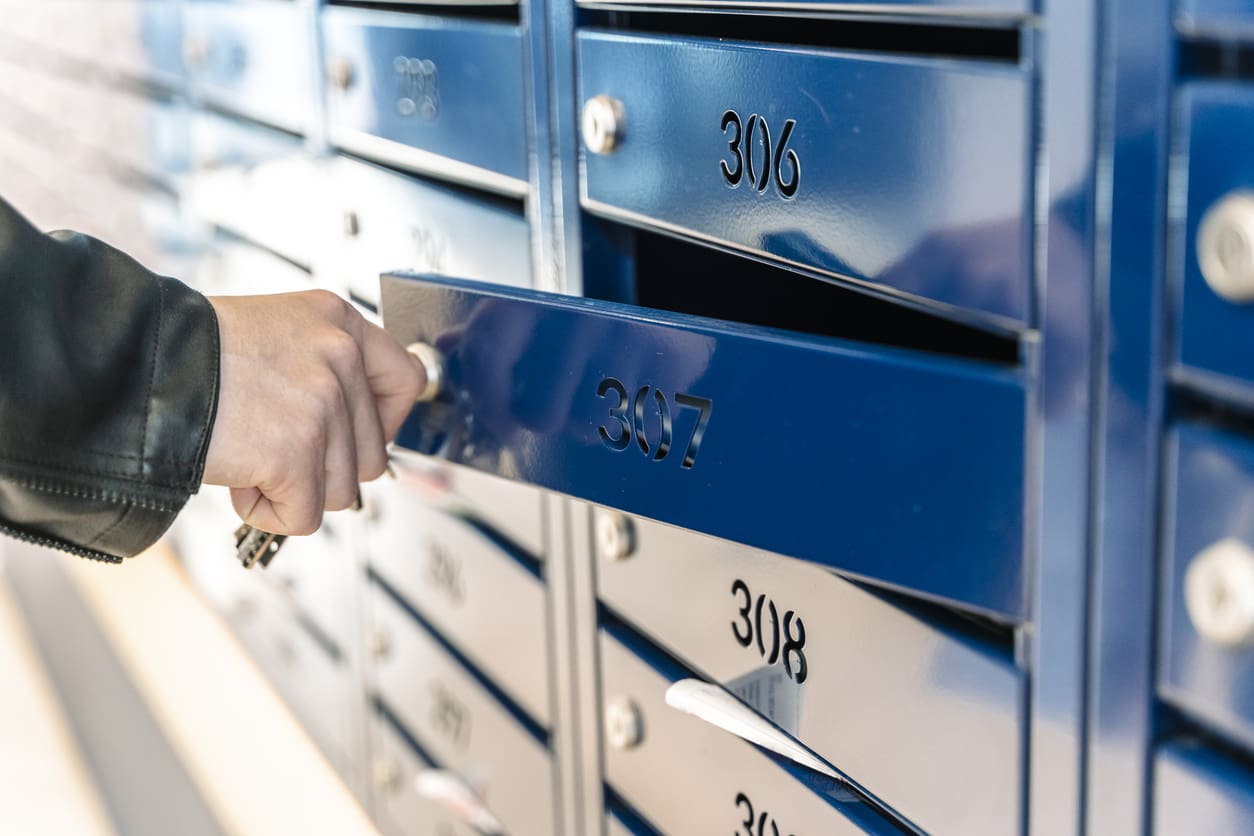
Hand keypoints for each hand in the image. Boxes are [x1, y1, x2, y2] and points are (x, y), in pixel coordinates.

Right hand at [203, 290, 424, 534]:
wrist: (134, 367)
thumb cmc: (188, 354)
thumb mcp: (274, 332)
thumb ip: (323, 370)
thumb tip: (354, 431)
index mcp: (339, 322)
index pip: (406, 380)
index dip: (384, 422)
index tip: (354, 437)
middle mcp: (340, 357)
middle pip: (371, 454)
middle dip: (322, 467)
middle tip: (269, 445)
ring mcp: (323, 405)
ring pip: (341, 491)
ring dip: (292, 488)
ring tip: (246, 453)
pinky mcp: (296, 452)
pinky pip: (305, 516)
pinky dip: (268, 511)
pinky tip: (237, 477)